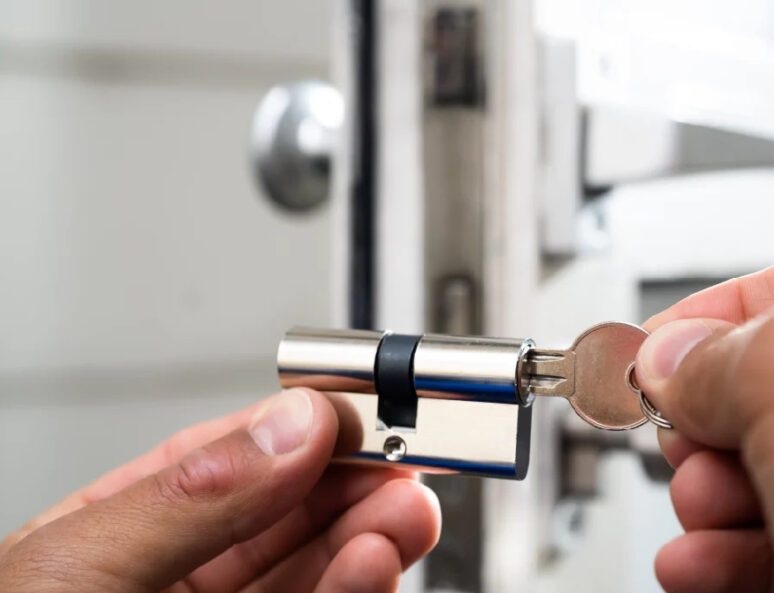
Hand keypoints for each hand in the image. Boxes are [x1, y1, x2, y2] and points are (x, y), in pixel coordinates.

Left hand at [0, 388, 440, 592]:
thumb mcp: (76, 571)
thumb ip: (191, 496)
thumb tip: (290, 426)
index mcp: (121, 538)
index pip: (224, 463)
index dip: (293, 429)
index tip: (351, 408)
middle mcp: (180, 587)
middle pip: (287, 516)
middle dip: (351, 481)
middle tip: (399, 455)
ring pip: (317, 572)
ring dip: (369, 535)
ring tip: (401, 508)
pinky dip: (359, 588)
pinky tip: (374, 562)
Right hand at [635, 244, 773, 592]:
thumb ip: (722, 350)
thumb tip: (669, 359)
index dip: (719, 309)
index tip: (655, 344)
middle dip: (707, 421)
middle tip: (679, 435)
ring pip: (770, 480)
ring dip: (705, 499)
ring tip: (697, 511)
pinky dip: (720, 559)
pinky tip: (696, 565)